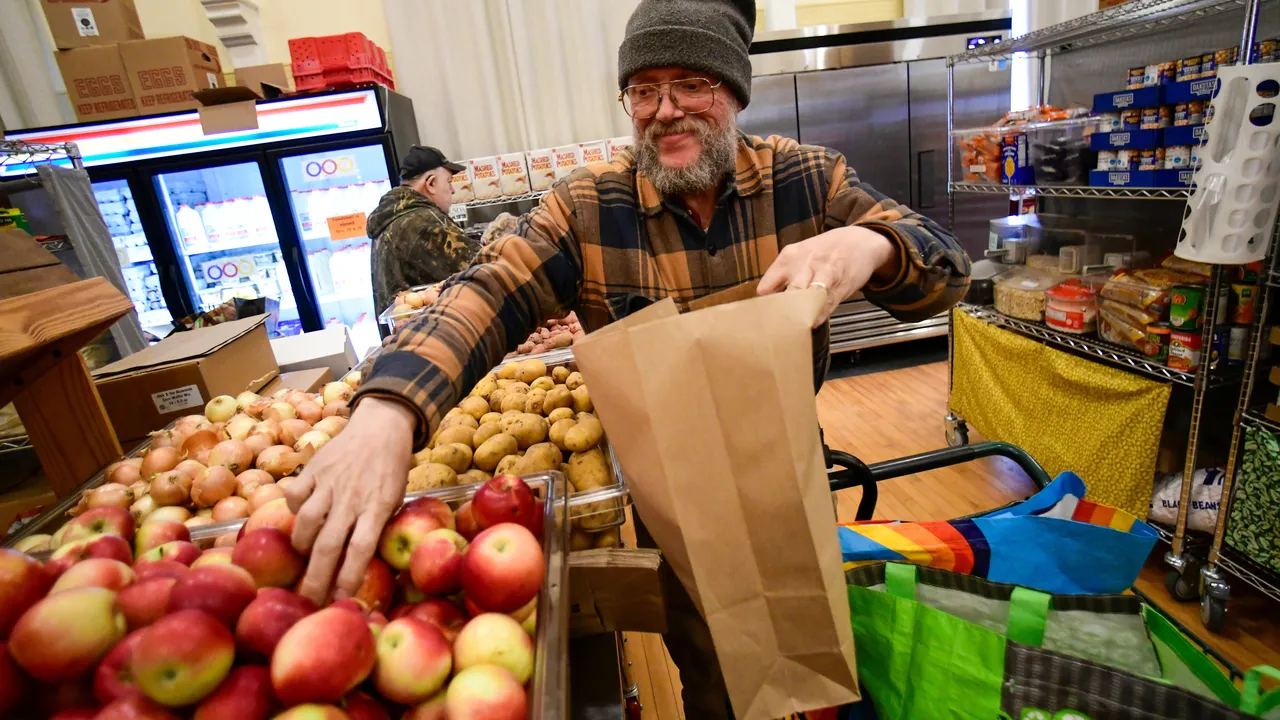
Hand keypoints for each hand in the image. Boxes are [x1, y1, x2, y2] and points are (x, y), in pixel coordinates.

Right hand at [286, 397, 414, 604]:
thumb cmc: (391, 469)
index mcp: (378, 507)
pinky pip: (294, 494)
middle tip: (308, 600)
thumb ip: (377, 525)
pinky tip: (300, 514)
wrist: (382, 426)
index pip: (361, 549)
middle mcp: (352, 497)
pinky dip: (293, 509)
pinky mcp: (314, 468)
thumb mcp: (396, 498)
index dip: (349, 577)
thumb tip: (359, 561)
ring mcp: (330, 482)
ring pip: (306, 522)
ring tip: (304, 554)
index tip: (341, 600)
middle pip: (329, 545)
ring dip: (301, 544)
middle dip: (316, 578)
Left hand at [757, 227, 898, 326]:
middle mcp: (805, 265)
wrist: (860, 241)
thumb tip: (767, 301)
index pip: (766, 287)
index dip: (764, 305)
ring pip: (807, 299)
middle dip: (781, 313)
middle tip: (774, 329)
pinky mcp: (840, 287)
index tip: (763, 317)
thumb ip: (782, 275)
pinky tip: (811, 324)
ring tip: (791, 329)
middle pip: (788, 293)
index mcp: (789, 257)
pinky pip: (825, 306)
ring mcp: (824, 275)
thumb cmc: (824, 251)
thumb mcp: (799, 254)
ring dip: (799, 315)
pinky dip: (817, 317)